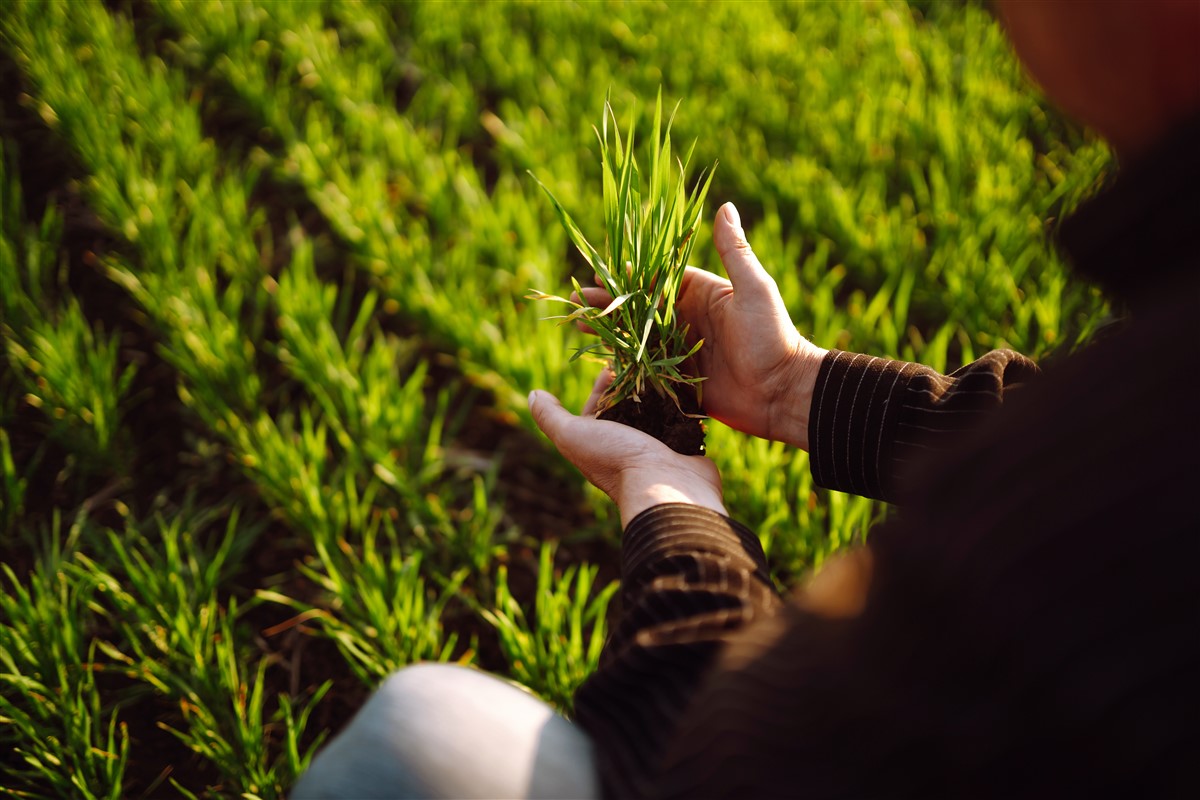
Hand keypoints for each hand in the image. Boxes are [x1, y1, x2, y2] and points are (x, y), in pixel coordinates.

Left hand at [529, 369, 725, 527]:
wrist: (665, 485)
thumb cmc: (615, 458)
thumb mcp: (572, 435)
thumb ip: (551, 417)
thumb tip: (534, 395)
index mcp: (598, 444)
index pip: (596, 407)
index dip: (602, 385)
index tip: (613, 363)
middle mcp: (625, 447)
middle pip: (626, 407)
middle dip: (631, 384)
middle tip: (641, 361)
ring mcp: (655, 448)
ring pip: (654, 411)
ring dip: (657, 391)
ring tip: (662, 368)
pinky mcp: (681, 446)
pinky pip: (680, 419)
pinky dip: (680, 403)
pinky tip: (683, 385)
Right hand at [577, 202, 826, 448]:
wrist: (783, 393)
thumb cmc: (773, 337)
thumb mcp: (754, 290)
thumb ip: (735, 251)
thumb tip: (725, 206)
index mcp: (701, 294)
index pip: (657, 278)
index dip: (629, 275)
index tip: (600, 270)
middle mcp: (687, 319)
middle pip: (639, 307)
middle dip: (609, 302)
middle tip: (579, 299)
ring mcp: (681, 350)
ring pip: (636, 336)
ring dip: (608, 330)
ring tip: (578, 324)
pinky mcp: (680, 379)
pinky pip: (646, 368)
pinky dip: (623, 362)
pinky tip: (597, 357)